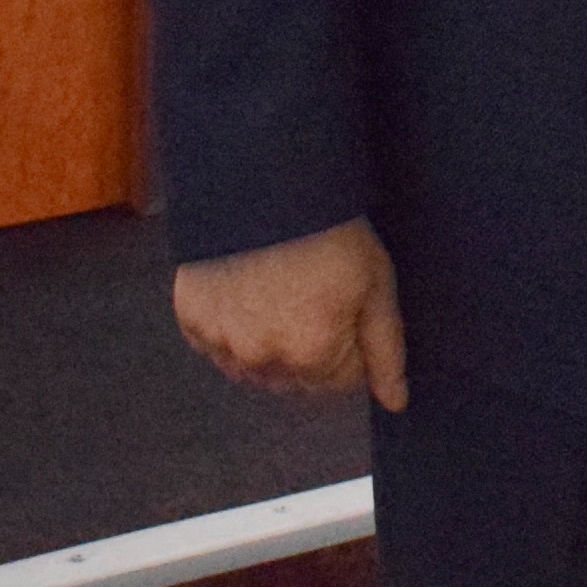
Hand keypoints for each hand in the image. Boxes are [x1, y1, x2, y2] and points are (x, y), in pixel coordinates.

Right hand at [173, 217, 409, 411]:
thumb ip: (386, 352)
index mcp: (312, 356)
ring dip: (267, 343)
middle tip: (312, 294)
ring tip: (278, 291)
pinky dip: (230, 327)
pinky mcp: (191, 319)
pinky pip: (215, 345)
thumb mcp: (376, 286)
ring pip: (254, 367)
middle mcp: (262, 360)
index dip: (351, 342)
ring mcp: (221, 342)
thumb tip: (394, 402)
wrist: (268, 183)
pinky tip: (246, 289)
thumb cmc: (329, 230)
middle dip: (311, 348)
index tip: (347, 304)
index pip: (342, 381)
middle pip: (297, 378)